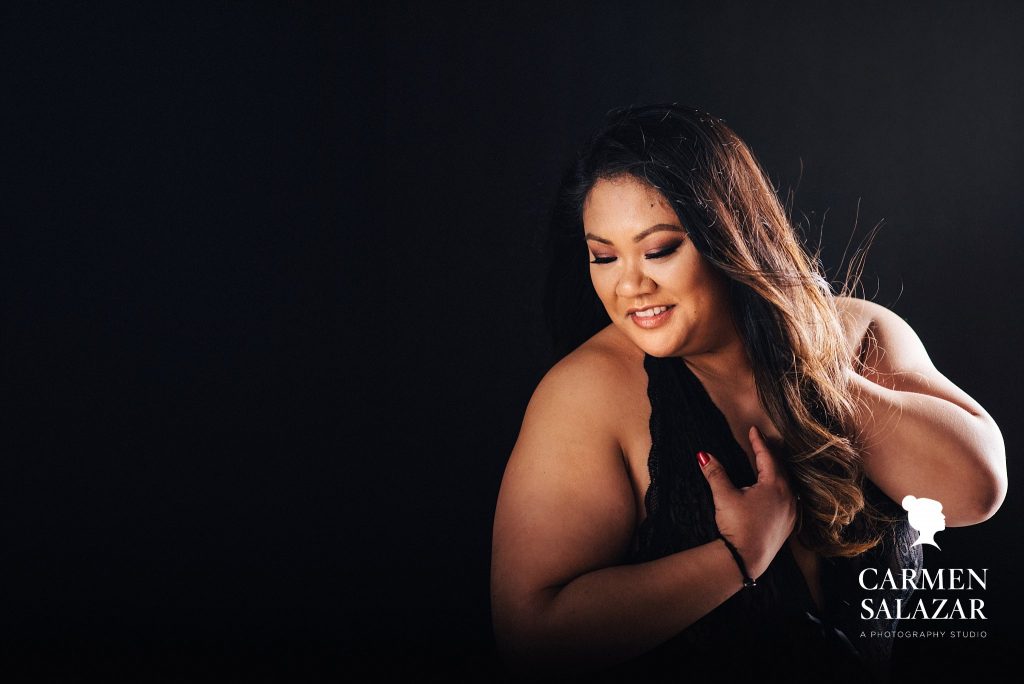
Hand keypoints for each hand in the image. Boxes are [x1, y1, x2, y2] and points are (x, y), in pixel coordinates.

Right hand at [698, 425, 796, 578]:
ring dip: (776, 472)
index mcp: (775, 485)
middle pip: (779, 469)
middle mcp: (788, 496)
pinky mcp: (788, 525)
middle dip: (768, 455)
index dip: (758, 442)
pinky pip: (788, 499)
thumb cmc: (738, 526)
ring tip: (766, 464)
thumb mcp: (724, 496)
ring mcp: (791, 512)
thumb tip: (703, 455)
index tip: (753, 430)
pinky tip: (773, 491)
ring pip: (786, 484)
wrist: (745, 560)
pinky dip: (780, 489)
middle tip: (760, 443)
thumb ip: (715, 473)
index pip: (767, 456)